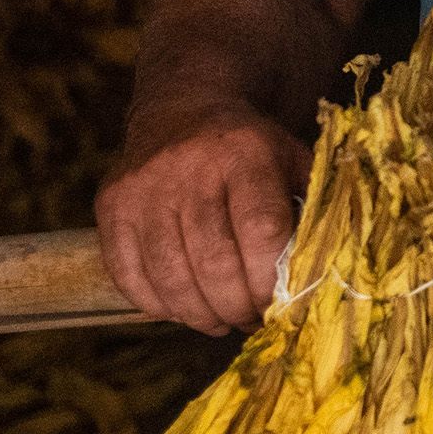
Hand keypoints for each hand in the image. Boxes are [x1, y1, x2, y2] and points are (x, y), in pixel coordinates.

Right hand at [96, 101, 309, 335]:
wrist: (181, 113)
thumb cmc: (250, 151)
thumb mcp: (292, 161)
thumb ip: (312, 210)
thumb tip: (321, 276)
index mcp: (246, 153)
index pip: (261, 230)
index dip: (271, 279)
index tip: (282, 302)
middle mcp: (190, 168)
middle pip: (214, 263)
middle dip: (238, 306)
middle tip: (252, 318)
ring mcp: (144, 188)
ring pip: (171, 278)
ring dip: (201, 315)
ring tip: (223, 320)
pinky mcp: (111, 207)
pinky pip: (130, 277)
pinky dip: (160, 306)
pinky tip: (185, 308)